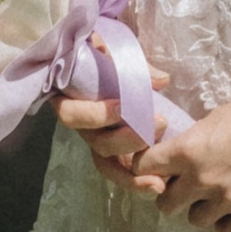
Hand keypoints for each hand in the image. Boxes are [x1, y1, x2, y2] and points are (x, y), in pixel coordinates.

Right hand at [53, 64, 177, 196]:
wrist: (106, 59)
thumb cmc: (101, 51)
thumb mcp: (108, 46)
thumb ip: (128, 61)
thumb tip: (160, 81)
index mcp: (70, 98)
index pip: (72, 114)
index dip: (95, 114)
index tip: (122, 106)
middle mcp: (83, 124)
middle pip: (96, 143)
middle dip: (126, 141)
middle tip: (159, 125)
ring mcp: (99, 139)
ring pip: (108, 165)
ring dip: (131, 176)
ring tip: (157, 183)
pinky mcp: (116, 151)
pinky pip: (122, 170)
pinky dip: (137, 181)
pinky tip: (158, 185)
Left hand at [134, 86, 230, 231]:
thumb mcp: (212, 121)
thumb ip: (189, 145)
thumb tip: (171, 162)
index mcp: (188, 150)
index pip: (144, 169)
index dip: (146, 170)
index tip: (156, 171)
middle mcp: (203, 178)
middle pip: (165, 205)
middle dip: (173, 196)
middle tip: (187, 188)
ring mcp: (228, 198)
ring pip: (195, 220)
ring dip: (202, 209)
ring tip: (217, 195)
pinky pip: (225, 231)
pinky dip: (226, 221)